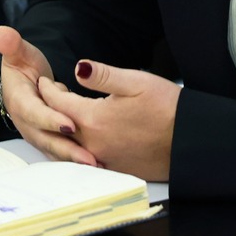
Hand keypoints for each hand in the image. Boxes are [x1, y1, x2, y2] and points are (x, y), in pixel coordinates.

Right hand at [0, 26, 95, 166]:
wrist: (24, 84)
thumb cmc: (24, 66)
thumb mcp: (18, 53)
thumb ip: (11, 44)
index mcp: (20, 101)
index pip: (34, 113)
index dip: (50, 120)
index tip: (69, 124)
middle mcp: (28, 124)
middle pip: (47, 140)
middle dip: (68, 150)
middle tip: (89, 157)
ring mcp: (38, 136)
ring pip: (57, 151)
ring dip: (75, 160)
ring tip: (98, 166)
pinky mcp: (50, 143)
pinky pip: (64, 155)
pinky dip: (78, 161)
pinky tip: (100, 166)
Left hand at [39, 59, 179, 180]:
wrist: (191, 141)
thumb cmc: (167, 107)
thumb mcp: (136, 81)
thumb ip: (102, 75)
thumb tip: (77, 67)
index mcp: (95, 119)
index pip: (58, 104)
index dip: (48, 90)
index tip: (44, 81)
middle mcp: (94, 144)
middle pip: (59, 126)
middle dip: (51, 109)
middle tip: (53, 94)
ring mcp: (104, 159)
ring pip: (70, 145)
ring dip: (63, 128)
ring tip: (66, 113)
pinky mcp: (115, 169)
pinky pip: (86, 158)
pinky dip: (77, 145)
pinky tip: (84, 135)